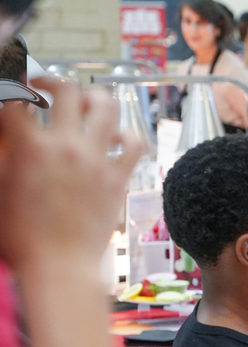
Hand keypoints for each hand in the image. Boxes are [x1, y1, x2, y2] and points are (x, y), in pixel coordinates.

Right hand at [0, 78, 143, 270]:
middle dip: (50, 80)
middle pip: (66, 90)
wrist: (58, 266)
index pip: (15, 100)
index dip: (8, 92)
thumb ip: (3, 156)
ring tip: (83, 104)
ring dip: (93, 98)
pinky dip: (127, 134)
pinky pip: (135, 143)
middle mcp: (67, 147)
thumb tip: (9, 141)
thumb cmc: (20, 237)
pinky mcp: (118, 178)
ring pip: (106, 106)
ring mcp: (98, 160)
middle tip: (41, 87)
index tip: (8, 96)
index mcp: (29, 148)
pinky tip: (115, 137)